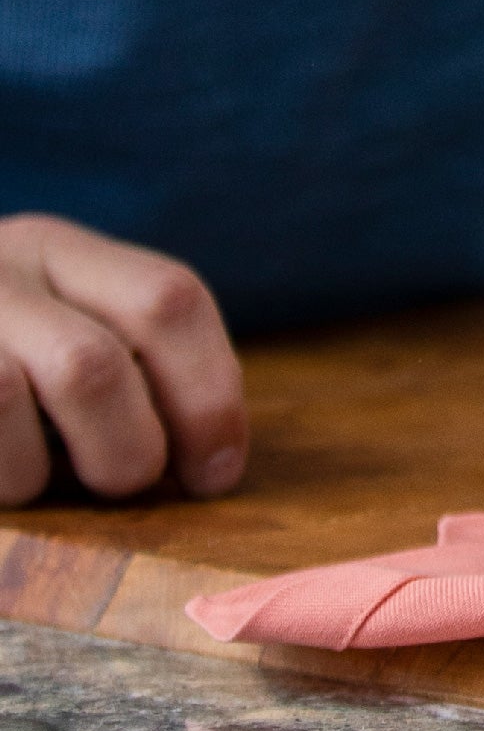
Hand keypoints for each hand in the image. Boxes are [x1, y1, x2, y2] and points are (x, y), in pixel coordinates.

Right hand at [0, 216, 246, 506]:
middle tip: (120, 482)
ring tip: (24, 479)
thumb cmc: (0, 354)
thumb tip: (211, 462)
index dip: (208, 397)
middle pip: (92, 367)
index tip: (215, 471)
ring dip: (32, 474)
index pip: (169, 302)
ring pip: (1, 401)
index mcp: (55, 248)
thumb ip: (129, 367)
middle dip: (126, 451)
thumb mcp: (60, 327)